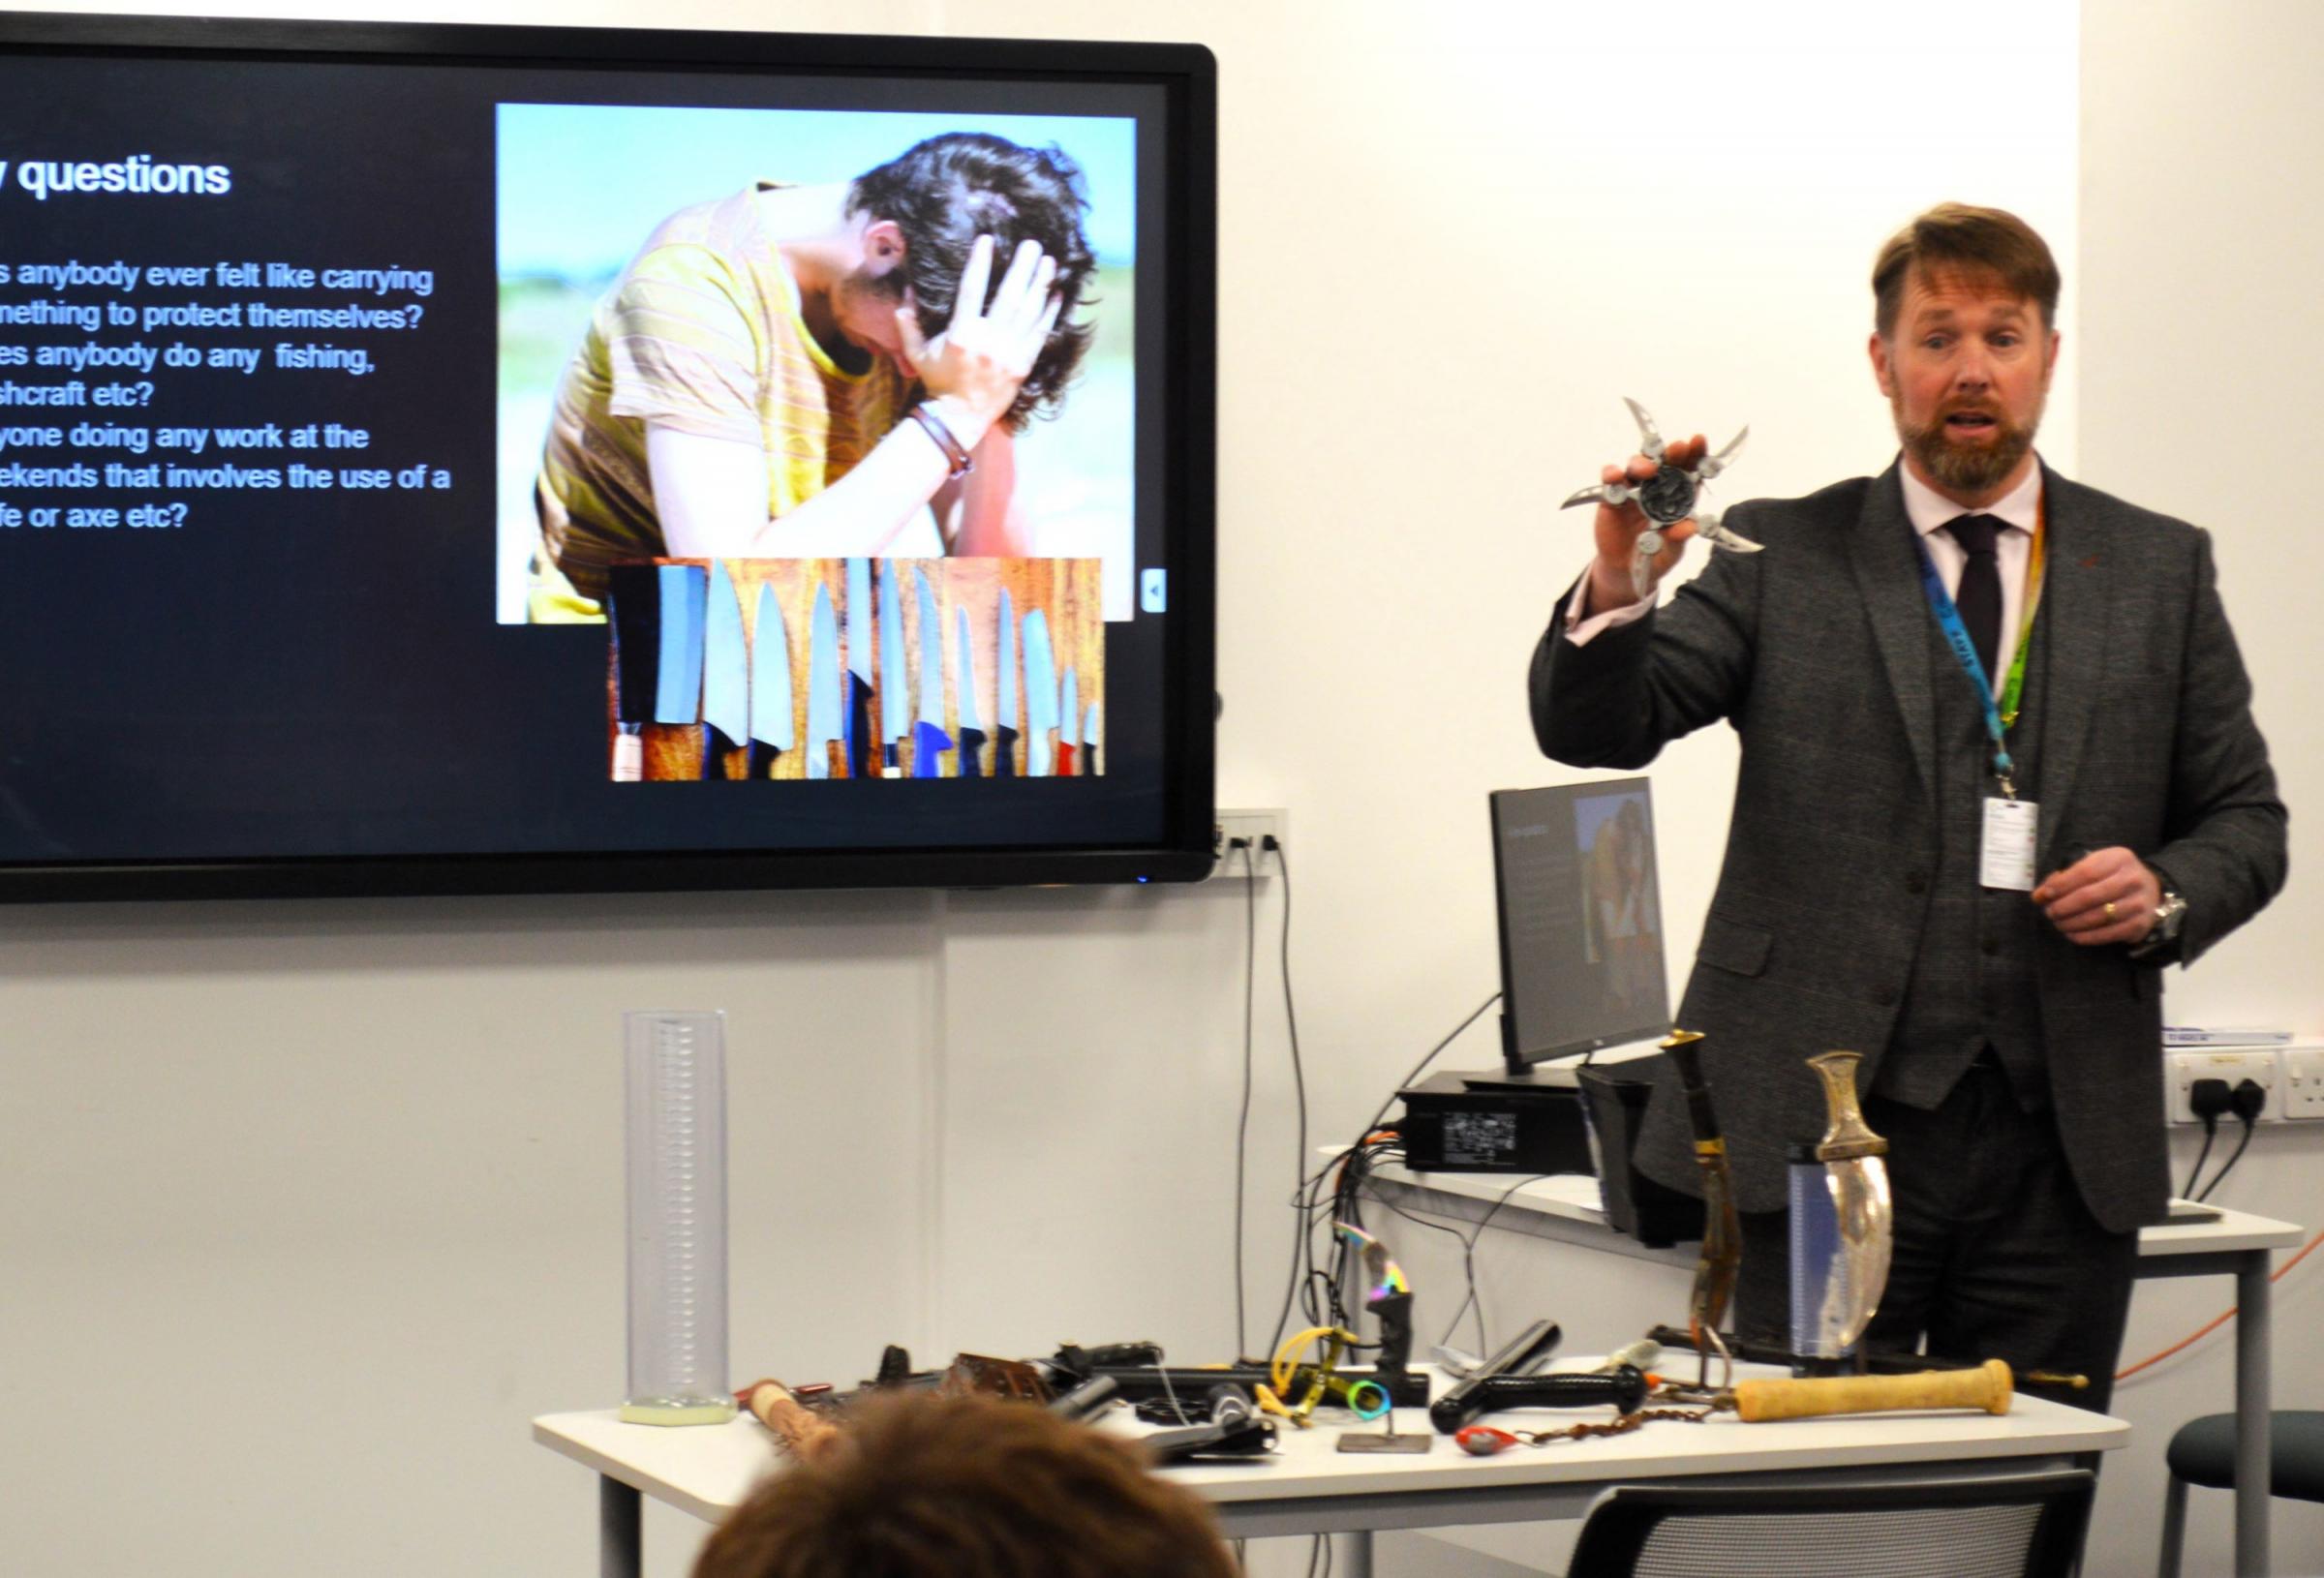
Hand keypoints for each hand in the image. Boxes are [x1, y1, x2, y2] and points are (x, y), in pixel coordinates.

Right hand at [895, 234, 1061, 448]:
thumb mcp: (917, 353)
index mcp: (961, 334)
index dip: (980, 263)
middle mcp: (987, 341)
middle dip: (1023, 268)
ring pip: (1028, 312)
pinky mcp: (1023, 365)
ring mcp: (1008, 353)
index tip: (988, 240)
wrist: (959, 417)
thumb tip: (904, 295)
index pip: (972, 289)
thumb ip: (908, 325)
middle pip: (1009, 296)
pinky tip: (1056, 294)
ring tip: (1049, 262)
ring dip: (1040, 284)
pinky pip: (1040, 334)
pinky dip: (1049, 313)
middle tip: (1033, 244)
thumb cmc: (938, 382)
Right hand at [1587, 433, 1706, 611]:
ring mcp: (1633, 489)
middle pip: (1664, 461)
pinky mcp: (1611, 497)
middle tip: (1678, 447)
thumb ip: (1678, 538)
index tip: (1698, 440)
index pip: (1689, 468)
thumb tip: (1689, 528)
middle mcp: (1657, 486)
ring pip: (1637, 466)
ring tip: (1648, 471)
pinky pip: (1610, 479)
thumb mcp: (1671, 551)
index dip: (1695, 453)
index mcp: (1679, 495)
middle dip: (1671, 452)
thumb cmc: (1655, 556)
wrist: (1626, 571)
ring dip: (1642, 464)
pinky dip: (1611, 474)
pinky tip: (1614, 476)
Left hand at [2031, 846, 2162, 946]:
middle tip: (2049, 912)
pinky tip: (2072, 934)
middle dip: (2062, 907)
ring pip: (2096, 917)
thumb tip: (2039, 896)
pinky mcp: (2139, 924)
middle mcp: (2132, 879)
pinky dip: (2085, 937)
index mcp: (2119, 859)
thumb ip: (2066, 876)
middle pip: (2088, 896)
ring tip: (2058, 924)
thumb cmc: (2112, 876)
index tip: (2042, 895)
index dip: (2060, 886)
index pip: (2084, 872)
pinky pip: (2107, 934)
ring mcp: (2139, 903)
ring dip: (2071, 923)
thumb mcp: (2094, 865)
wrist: (2150, 891)